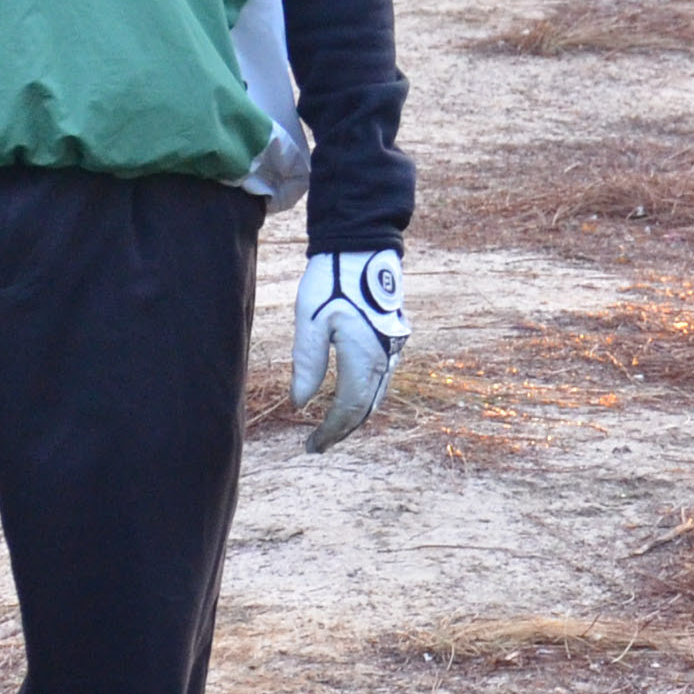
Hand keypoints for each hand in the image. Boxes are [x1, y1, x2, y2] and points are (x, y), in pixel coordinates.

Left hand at [291, 248, 406, 452]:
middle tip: (319, 445)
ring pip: (376, 394)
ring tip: (331, 428)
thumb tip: (300, 403)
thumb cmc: (331, 279)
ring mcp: (393, 347)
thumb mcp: (310, 322)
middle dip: (342, 429)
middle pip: (366, 408)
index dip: (331, 432)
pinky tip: (349, 397)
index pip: (348, 409)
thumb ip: (307, 364)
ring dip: (355, 414)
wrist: (361, 246)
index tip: (312, 447)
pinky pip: (381, 378)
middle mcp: (385, 357)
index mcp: (364, 356)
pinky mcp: (393, 336)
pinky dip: (364, 395)